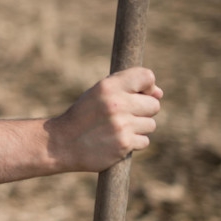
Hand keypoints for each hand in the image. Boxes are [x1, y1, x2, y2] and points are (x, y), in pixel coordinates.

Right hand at [49, 68, 163, 171]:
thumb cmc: (83, 116)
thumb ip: (127, 88)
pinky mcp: (124, 144)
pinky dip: (133, 142)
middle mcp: (116, 103)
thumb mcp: (98, 93)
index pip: (147, 76)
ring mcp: (121, 125)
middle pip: (154, 105)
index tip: (139, 94)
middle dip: (142, 111)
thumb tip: (159, 94)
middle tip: (123, 116)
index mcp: (108, 86)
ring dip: (138, 128)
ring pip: (150, 125)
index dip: (148, 86)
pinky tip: (115, 141)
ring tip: (116, 129)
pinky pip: (144, 141)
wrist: (62, 143)